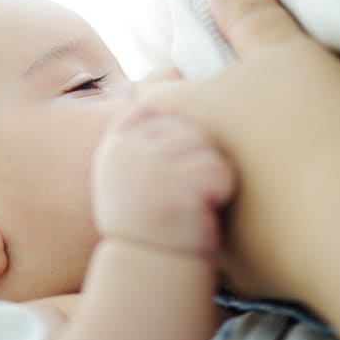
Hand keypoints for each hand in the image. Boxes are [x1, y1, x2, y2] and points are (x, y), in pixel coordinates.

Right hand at [91, 106, 234, 254]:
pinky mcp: (179, 189)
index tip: (184, 136)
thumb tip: (169, 71)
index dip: (179, 106)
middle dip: (200, 148)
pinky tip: (206, 209)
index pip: (155, 93)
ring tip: (198, 197)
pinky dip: (221, 191)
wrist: (149, 268)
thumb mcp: (128, 166)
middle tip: (190, 182)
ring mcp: (150, 167)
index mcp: (118, 140)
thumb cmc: (149, 215)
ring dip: (212, 170)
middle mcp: (128, 149)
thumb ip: (144, 127)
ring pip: (207, 143)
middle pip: (190, 120)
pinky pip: (219, 170)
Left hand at [139, 0, 339, 296]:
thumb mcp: (281, 50)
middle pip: (168, 142)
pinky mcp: (235, 268)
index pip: (150, 89)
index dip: (175, 77)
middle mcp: (172, 173)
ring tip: (260, 167)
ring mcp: (201, 223)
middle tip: (232, 121)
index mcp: (171, 114)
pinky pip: (232, 237)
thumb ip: (249, 12)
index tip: (202, 76)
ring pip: (197, 192)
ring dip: (217, 177)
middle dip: (192, 129)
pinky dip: (247, 221)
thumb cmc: (306, 118)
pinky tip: (281, 211)